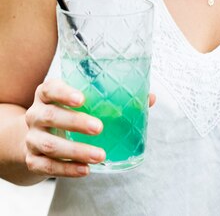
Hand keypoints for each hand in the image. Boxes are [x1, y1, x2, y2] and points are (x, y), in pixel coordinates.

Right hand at [24, 78, 155, 178]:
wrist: (36, 136)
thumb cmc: (67, 112)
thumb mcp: (82, 100)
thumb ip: (112, 97)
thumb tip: (149, 97)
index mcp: (47, 93)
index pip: (50, 88)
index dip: (64, 93)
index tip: (82, 99)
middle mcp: (36, 114)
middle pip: (50, 116)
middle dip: (75, 122)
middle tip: (99, 128)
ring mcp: (31, 138)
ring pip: (50, 145)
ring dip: (76, 150)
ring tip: (100, 156)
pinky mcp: (32, 160)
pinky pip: (47, 167)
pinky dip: (67, 170)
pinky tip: (85, 170)